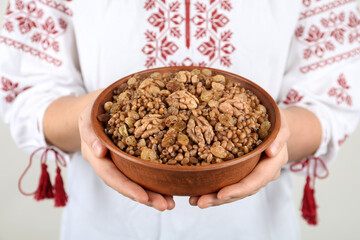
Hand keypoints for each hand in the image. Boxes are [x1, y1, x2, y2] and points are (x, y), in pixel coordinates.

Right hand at [78, 91, 174, 210]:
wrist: (98, 109)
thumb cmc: (92, 113)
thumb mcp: (87, 118)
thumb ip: (89, 133)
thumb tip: (100, 151)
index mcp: (98, 158)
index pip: (112, 176)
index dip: (127, 188)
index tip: (144, 198)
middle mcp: (112, 164)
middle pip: (128, 184)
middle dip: (146, 197)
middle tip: (165, 206)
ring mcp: (123, 162)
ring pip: (138, 181)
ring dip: (155, 194)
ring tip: (171, 204)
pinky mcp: (135, 157)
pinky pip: (146, 170)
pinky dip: (158, 180)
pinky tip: (172, 187)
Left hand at [189, 109, 289, 207]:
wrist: (274, 127)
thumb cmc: (275, 124)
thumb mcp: (280, 126)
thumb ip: (279, 137)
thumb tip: (272, 151)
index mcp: (272, 165)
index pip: (255, 180)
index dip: (239, 189)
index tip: (221, 194)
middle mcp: (262, 175)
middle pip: (241, 191)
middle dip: (220, 199)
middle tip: (200, 202)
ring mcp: (251, 176)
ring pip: (233, 192)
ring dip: (213, 198)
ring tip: (194, 200)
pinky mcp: (241, 174)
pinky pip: (228, 184)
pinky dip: (213, 190)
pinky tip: (196, 193)